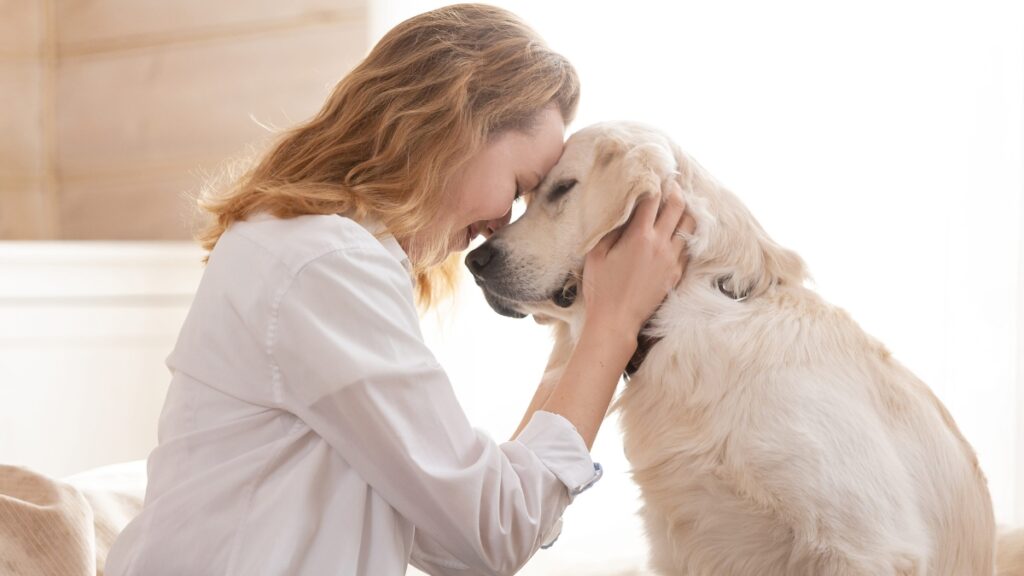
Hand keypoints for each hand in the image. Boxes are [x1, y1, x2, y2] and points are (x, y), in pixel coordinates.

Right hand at [581, 180, 695, 337]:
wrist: (616, 321)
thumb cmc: (601, 288)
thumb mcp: (596, 254)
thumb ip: (610, 229)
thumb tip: (620, 211)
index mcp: (639, 236)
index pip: (652, 200)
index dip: (653, 184)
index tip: (652, 175)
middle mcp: (660, 245)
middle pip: (677, 207)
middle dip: (675, 191)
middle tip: (671, 184)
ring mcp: (672, 260)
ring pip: (689, 226)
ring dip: (685, 212)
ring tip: (679, 205)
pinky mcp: (676, 274)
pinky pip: (688, 247)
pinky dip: (686, 235)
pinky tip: (679, 232)